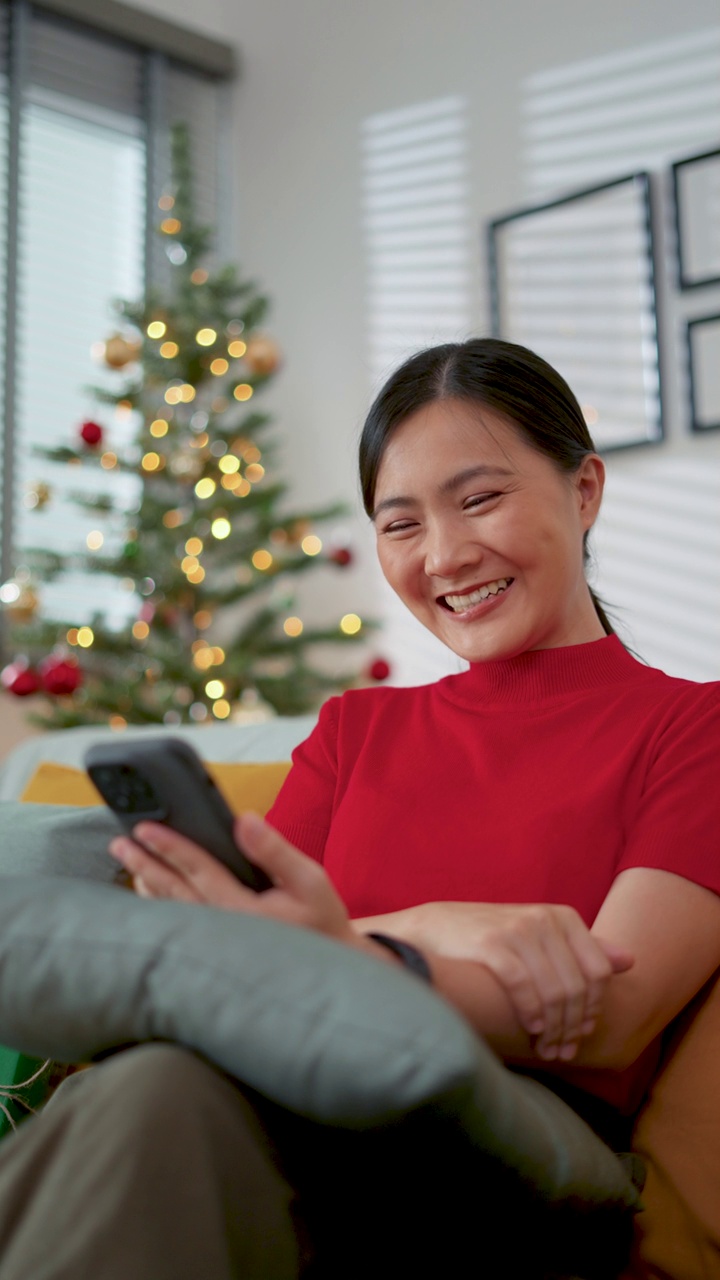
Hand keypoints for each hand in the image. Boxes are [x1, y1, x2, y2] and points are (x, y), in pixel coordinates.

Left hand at [109, 813, 357, 946]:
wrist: (327, 971)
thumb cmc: (319, 921)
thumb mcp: (309, 881)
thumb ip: (274, 850)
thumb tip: (244, 819)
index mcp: (242, 912)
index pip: (197, 871)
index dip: (169, 847)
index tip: (143, 828)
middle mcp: (220, 931)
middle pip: (172, 891)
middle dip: (143, 863)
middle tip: (119, 842)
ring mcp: (214, 945)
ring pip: (169, 912)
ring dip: (146, 885)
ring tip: (128, 862)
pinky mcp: (214, 951)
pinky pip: (177, 927)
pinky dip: (159, 907)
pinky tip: (149, 892)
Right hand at [355, 901, 632, 1060]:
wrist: (434, 928)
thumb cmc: (492, 938)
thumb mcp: (541, 937)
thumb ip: (583, 948)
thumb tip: (629, 960)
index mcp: (562, 916)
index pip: (598, 972)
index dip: (594, 1009)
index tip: (582, 1034)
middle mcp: (544, 919)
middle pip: (578, 987)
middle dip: (574, 1027)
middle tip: (562, 1053)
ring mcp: (518, 930)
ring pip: (555, 993)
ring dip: (555, 1030)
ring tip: (547, 1050)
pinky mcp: (492, 944)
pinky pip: (525, 988)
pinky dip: (532, 1015)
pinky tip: (530, 1030)